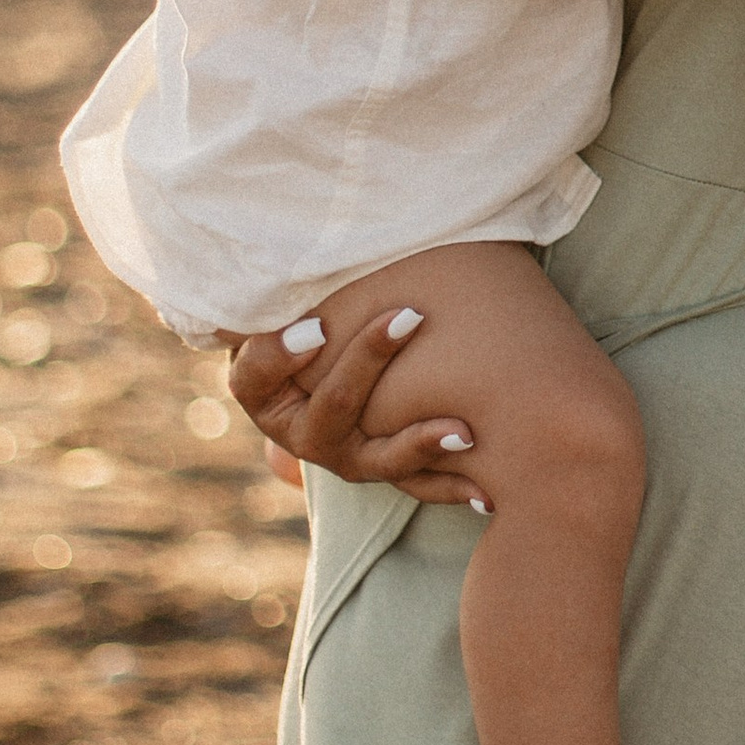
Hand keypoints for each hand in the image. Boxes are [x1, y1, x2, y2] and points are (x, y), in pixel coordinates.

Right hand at [226, 307, 487, 502]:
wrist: (330, 366)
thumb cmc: (305, 316)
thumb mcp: (281, 302)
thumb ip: (281, 287)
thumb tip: (275, 254)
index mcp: (263, 391)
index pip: (258, 376)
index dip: (281, 354)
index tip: (317, 328)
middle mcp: (302, 433)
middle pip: (332, 407)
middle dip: (369, 363)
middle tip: (408, 316)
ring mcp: (345, 457)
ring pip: (378, 458)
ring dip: (421, 443)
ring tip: (463, 430)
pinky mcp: (384, 468)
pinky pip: (418, 483)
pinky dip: (452, 485)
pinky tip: (486, 490)